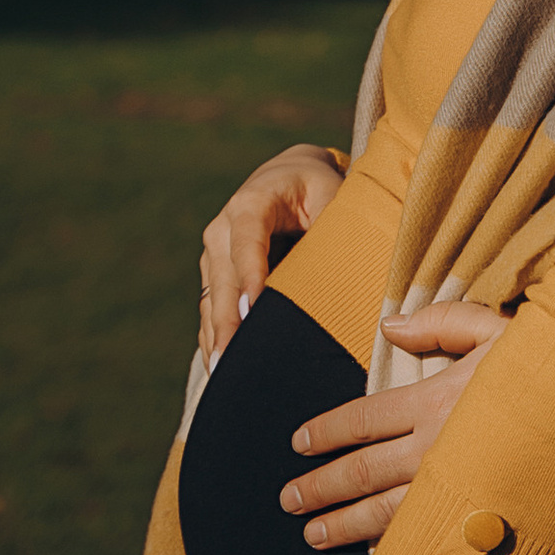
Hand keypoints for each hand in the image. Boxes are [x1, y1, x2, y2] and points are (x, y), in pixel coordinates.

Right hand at [200, 141, 346, 361]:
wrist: (290, 177)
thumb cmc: (316, 187)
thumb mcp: (330, 192)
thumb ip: (333, 223)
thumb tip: (344, 263)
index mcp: (251, 203)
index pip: (247, 242)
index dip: (250, 276)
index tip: (252, 310)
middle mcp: (223, 230)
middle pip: (222, 280)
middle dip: (226, 322)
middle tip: (229, 362)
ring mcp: (214, 256)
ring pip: (211, 302)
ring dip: (216, 339)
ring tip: (224, 377)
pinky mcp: (215, 277)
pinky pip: (210, 312)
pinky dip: (215, 340)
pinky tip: (222, 372)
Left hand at [279, 302, 510, 546]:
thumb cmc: (550, 363)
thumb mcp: (496, 327)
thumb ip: (441, 322)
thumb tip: (387, 327)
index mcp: (437, 397)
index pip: (364, 418)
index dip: (328, 432)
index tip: (299, 444)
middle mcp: (438, 445)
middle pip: (364, 470)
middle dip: (322, 487)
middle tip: (288, 500)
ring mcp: (457, 485)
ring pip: (385, 511)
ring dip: (344, 524)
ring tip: (312, 535)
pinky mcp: (479, 513)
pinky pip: (424, 535)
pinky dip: (391, 548)